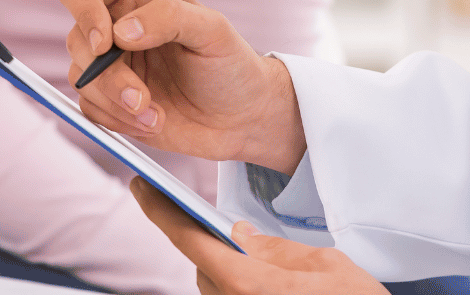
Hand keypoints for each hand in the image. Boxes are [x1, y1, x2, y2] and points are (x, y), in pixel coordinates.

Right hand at [56, 0, 304, 171]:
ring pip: (82, 79)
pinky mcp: (111, 100)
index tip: (106, 43)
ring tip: (156, 114)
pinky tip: (153, 121)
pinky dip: (117, 121)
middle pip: (77, 40)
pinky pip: (90, 109)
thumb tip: (122, 31)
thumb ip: (169, 18)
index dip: (83, 10)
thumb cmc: (231, 65)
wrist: (242, 118)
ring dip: (116, 103)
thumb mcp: (213, 31)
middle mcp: (117, 26)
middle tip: (142, 97)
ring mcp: (112, 65)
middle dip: (108, 76)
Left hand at [131, 180, 385, 294]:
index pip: (190, 238)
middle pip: (202, 267)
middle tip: (231, 226)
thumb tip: (241, 236)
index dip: (160, 209)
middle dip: (209, 245)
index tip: (141, 185)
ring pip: (216, 288)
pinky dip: (240, 286)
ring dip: (226, 271)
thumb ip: (276, 249)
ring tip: (257, 257)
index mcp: (248, 284)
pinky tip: (265, 280)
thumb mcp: (327, 266)